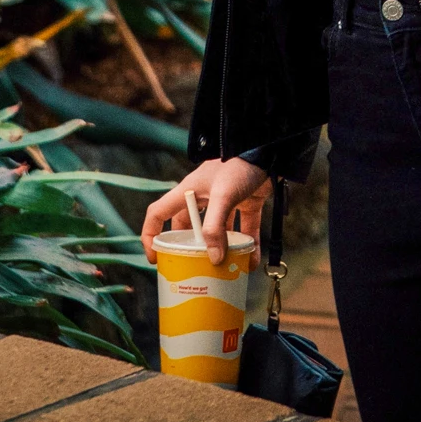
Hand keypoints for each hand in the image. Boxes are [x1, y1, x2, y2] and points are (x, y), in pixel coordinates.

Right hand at [141, 157, 269, 265]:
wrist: (269, 150)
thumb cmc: (239, 165)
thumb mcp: (222, 195)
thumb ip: (215, 227)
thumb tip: (213, 259)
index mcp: (189, 191)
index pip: (159, 213)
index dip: (151, 234)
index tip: (155, 258)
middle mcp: (204, 197)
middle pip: (188, 227)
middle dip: (189, 248)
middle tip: (192, 269)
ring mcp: (225, 201)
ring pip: (218, 231)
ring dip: (222, 249)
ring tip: (225, 270)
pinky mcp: (246, 202)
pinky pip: (244, 229)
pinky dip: (248, 245)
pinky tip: (251, 261)